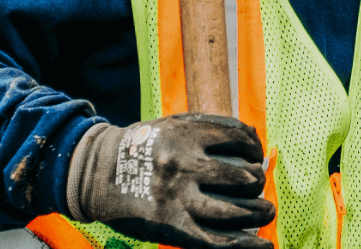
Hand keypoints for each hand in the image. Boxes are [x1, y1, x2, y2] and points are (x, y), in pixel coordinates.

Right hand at [64, 114, 274, 248]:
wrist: (94, 172)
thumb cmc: (140, 147)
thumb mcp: (171, 125)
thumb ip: (210, 126)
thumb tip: (254, 140)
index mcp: (185, 136)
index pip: (239, 141)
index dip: (254, 150)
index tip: (256, 158)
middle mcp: (183, 165)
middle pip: (242, 178)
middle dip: (257, 184)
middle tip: (257, 187)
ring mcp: (176, 198)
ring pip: (234, 211)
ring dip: (258, 213)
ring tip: (266, 212)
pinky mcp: (169, 227)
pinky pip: (215, 241)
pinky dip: (244, 245)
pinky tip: (264, 245)